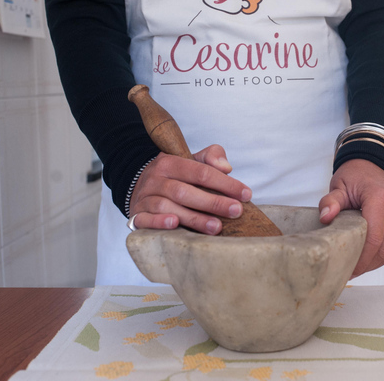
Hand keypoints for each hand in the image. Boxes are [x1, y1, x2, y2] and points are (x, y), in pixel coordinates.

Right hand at [128, 144, 251, 234]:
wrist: (140, 186)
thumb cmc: (175, 176)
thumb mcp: (191, 161)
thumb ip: (211, 157)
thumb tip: (226, 167)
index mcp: (170, 163)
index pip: (201, 172)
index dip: (225, 183)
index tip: (246, 194)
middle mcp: (155, 179)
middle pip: (185, 191)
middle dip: (213, 202)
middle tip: (236, 211)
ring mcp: (145, 198)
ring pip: (168, 207)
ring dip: (193, 218)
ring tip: (216, 227)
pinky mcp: (137, 215)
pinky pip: (145, 219)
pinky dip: (159, 222)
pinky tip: (175, 225)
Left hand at [318, 159, 383, 277]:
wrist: (372, 164)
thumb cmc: (354, 176)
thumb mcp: (338, 186)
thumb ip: (330, 202)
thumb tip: (325, 218)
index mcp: (380, 197)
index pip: (374, 236)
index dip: (362, 258)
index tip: (348, 268)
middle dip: (368, 264)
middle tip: (350, 272)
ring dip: (376, 262)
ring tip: (358, 267)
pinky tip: (369, 258)